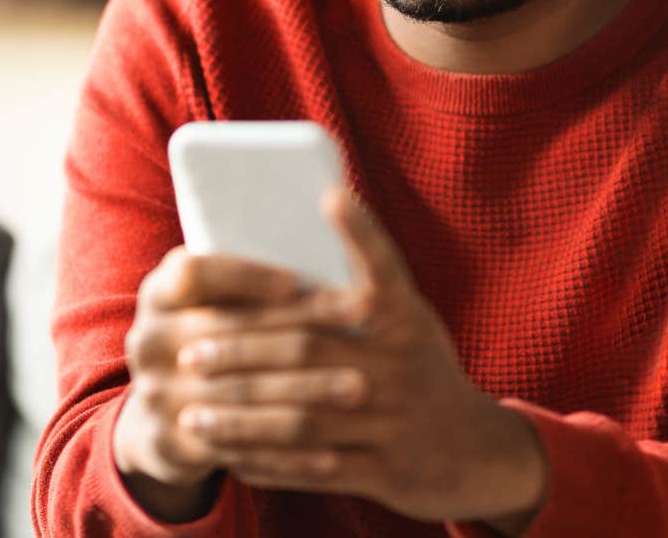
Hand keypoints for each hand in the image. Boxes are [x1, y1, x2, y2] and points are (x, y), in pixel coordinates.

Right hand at [112, 245, 367, 520]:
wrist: (167, 414)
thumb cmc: (215, 336)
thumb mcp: (217, 301)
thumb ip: (254, 276)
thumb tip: (334, 215)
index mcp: (160, 293)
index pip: (195, 272)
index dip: (244, 276)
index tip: (296, 281)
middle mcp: (149, 340)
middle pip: (230, 332)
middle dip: (301, 329)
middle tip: (361, 321)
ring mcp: (156, 393)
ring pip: (242, 391)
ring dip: (307, 389)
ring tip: (360, 385)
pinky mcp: (173, 443)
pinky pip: (239, 448)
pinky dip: (289, 451)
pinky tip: (333, 449)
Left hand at [176, 187, 549, 531]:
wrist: (475, 450)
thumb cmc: (419, 369)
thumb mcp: (408, 322)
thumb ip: (366, 286)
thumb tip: (310, 216)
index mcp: (407, 320)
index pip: (383, 269)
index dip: (360, 232)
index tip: (328, 196)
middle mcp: (405, 366)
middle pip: (309, 351)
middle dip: (243, 350)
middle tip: (191, 351)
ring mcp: (397, 422)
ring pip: (303, 417)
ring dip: (242, 416)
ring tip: (193, 413)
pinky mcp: (388, 471)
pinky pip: (315, 469)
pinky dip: (268, 462)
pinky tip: (228, 456)